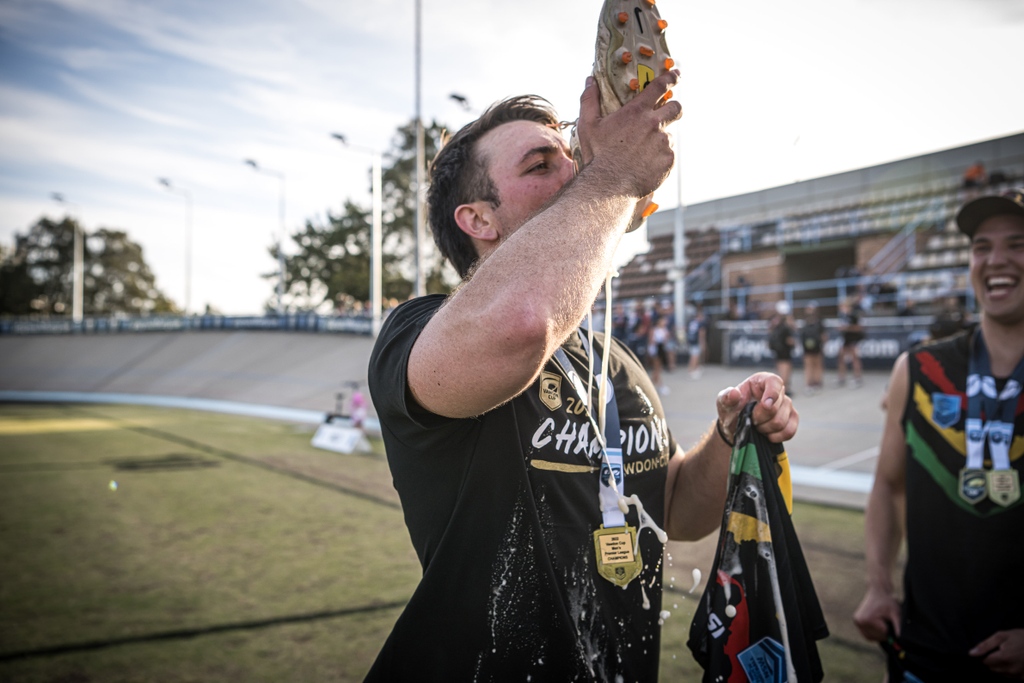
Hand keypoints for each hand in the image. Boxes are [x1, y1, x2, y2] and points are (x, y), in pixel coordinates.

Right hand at [575, 69, 681, 199]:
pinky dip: (659, 158)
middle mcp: (654, 124)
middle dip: (673, 108)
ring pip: (669, 135)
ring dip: (659, 139)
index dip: (670, 78)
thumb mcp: (588, 125)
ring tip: (643, 152)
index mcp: (637, 111)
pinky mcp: (668, 161)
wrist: (609, 185)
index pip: (659, 86)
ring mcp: (663, 143)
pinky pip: (668, 155)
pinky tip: (645, 165)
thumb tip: (590, 80)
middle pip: (676, 108)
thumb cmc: (597, 155)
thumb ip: (589, 100)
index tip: (676, 75)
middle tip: (666, 113)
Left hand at [716, 372, 796, 442]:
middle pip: (776, 408)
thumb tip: (734, 393)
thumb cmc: (731, 410)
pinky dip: (777, 437)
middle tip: (750, 420)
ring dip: (765, 429)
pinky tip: (767, 436)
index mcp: (761, 381)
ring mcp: (786, 405)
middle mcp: (777, 391)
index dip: (772, 393)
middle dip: (759, 418)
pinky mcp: (791, 419)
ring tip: (756, 426)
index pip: (774, 382)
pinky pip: (790, 430)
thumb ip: (726, 397)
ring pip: (781, 422)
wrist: (736, 427)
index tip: (765, 405)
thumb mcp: (723, 403)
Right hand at [853, 585, 900, 642]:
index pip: (883, 635)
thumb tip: (900, 639)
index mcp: (868, 619)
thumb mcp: (895, 613)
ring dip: (879, 634)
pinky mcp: (857, 621)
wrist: (878, 590)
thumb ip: (898, 627)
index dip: (891, 631)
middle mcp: (860, 621)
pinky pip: (866, 634)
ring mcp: (857, 622)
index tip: (892, 622)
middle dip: (885, 633)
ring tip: (883, 623)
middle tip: (888, 622)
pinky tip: (878, 625)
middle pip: (876, 637)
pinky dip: (873, 633)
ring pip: (870, 637)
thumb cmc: (887, 601)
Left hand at [970, 629, 1023, 677]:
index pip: (985, 663)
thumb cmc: (1022, 638)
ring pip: (1002, 674)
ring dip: (1003, 666)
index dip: (986, 656)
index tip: (992, 651)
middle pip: (993, 669)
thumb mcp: (1002, 636)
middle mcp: (1011, 669)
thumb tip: (971, 654)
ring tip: (1012, 656)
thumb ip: (985, 645)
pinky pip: (1013, 677)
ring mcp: (1019, 676)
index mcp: (1003, 658)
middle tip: (1003, 652)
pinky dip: (1012, 671)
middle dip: (994, 661)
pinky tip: (1017, 662)